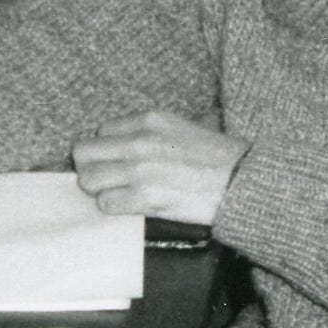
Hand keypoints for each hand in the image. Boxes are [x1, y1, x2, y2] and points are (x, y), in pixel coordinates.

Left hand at [72, 110, 247, 228]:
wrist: (244, 182)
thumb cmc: (222, 158)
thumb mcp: (188, 126)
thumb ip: (156, 131)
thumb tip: (133, 140)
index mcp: (150, 120)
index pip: (101, 131)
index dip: (106, 149)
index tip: (116, 161)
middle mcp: (140, 141)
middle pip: (83, 153)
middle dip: (92, 168)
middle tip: (107, 180)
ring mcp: (140, 170)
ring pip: (89, 180)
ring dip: (100, 190)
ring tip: (118, 195)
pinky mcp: (145, 198)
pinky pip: (106, 204)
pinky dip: (114, 208)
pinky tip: (131, 207)